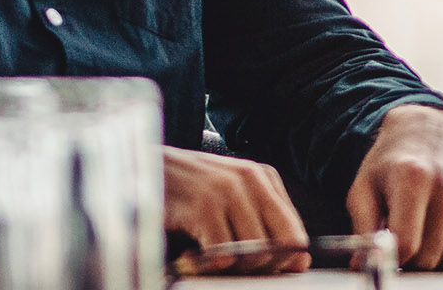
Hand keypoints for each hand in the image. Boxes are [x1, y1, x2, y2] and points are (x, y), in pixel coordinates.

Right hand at [167, 147, 309, 273]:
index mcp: (264, 178)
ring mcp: (227, 191)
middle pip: (280, 246)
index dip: (285, 261)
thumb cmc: (188, 191)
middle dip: (261, 269)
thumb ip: (266, 226)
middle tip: (232, 268)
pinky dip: (207, 265)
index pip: (295, 233)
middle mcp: (250, 180)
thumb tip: (300, 264)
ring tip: (210, 259)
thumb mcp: (233, 200)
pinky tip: (190, 255)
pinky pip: (223, 254)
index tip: (266, 272)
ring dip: (232, 268)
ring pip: (255, 253)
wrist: (142, 171)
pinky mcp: (204, 207)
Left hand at [347, 104, 442, 268]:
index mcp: (414, 179)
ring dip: (431, 253)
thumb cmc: (390, 160)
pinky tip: (434, 228)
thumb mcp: (363, 188)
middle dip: (411, 258)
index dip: (392, 257)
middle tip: (398, 241)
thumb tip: (362, 263)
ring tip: (417, 231)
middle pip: (430, 256)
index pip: (406, 243)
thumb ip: (362, 227)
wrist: (425, 127)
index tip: (385, 252)